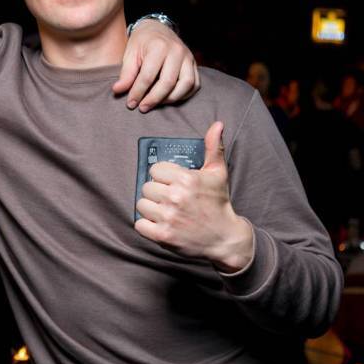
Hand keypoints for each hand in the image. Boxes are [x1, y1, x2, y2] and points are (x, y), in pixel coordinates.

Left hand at [113, 21, 199, 111]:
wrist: (158, 27)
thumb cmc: (142, 42)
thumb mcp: (130, 54)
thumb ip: (126, 73)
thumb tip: (118, 90)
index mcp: (158, 47)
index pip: (148, 76)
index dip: (138, 92)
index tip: (130, 104)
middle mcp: (177, 51)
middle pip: (168, 82)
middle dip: (154, 99)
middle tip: (142, 108)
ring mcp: (188, 57)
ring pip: (186, 84)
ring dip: (171, 99)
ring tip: (157, 103)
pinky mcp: (194, 64)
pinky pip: (195, 84)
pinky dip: (184, 95)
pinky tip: (170, 98)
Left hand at [134, 122, 253, 271]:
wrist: (224, 238)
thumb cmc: (218, 203)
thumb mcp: (218, 173)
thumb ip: (213, 147)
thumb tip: (217, 124)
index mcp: (186, 179)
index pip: (155, 169)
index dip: (163, 176)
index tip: (172, 183)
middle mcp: (176, 197)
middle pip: (146, 187)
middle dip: (156, 192)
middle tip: (169, 198)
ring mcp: (168, 217)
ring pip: (141, 204)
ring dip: (150, 208)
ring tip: (164, 210)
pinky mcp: (162, 236)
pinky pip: (139, 225)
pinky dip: (147, 226)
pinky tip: (160, 224)